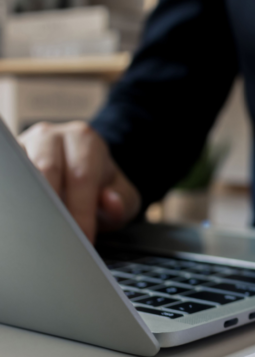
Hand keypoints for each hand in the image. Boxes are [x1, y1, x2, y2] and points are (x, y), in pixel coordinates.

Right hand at [18, 121, 140, 241]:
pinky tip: (27, 219)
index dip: (81, 211)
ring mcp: (26, 144)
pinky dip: (18, 199)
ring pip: (23, 173)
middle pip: (47, 170)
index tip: (82, 239)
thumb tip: (110, 201)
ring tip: (41, 232)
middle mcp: (53, 135)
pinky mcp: (10, 159)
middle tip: (58, 239)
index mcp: (85, 140)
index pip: (81, 176)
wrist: (83, 172)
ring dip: (31, 203)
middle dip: (53, 209)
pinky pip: (11, 178)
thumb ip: (123, 201)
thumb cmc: (102, 186)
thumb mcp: (122, 194)